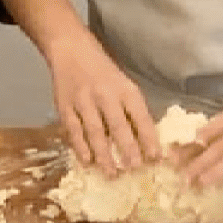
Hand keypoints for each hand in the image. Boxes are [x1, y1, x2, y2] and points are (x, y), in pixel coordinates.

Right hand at [45, 29, 161, 175]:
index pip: (140, 116)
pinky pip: (74, 130)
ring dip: (104, 154)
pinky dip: (80, 147)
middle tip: (134, 168)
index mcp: (125, 89)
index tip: (156, 157)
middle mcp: (105, 94)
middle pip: (118, 125)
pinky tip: (87, 162)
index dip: (149, 137)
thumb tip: (145, 143)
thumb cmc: (103, 71)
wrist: (70, 49)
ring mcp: (83, 101)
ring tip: (112, 173)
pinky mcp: (65, 106)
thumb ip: (132, 110)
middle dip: (127, 148)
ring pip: (95, 131)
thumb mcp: (123, 84)